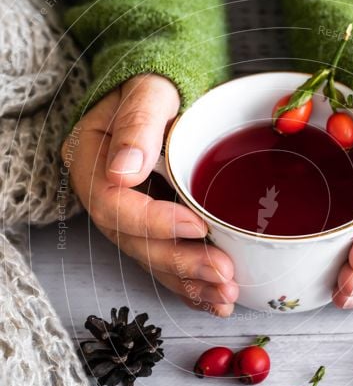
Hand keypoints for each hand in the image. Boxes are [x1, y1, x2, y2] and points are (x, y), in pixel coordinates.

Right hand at [63, 74, 238, 315]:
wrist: (161, 93)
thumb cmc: (154, 85)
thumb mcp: (148, 91)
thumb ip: (139, 124)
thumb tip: (124, 172)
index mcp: (93, 164)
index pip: (116, 206)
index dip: (155, 222)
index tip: (198, 225)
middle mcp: (105, 198)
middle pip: (136, 243)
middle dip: (181, 264)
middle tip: (223, 276)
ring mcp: (127, 216)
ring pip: (153, 259)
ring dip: (190, 283)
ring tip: (226, 297)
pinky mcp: (151, 227)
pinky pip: (165, 261)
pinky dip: (189, 284)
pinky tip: (214, 300)